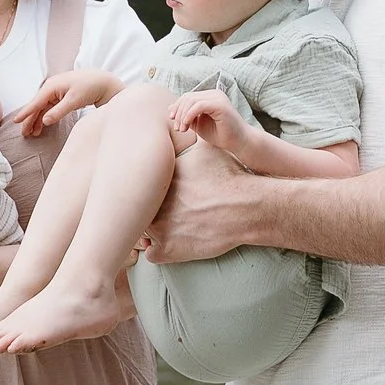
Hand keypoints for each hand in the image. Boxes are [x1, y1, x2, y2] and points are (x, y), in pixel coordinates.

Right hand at [13, 66, 118, 138]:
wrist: (102, 81)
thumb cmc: (89, 87)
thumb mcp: (74, 101)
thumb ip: (58, 111)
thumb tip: (44, 121)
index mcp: (51, 87)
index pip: (36, 102)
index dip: (26, 113)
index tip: (16, 121)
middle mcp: (51, 88)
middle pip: (37, 106)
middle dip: (30, 119)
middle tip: (24, 134)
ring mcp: (56, 92)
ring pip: (43, 108)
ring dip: (38, 120)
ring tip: (33, 134)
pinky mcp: (61, 96)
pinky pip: (49, 108)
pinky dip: (46, 117)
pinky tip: (43, 126)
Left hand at [141, 132, 265, 267]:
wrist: (247, 206)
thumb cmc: (230, 177)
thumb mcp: (206, 150)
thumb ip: (187, 142)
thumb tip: (180, 130)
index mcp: (157, 180)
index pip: (138, 187)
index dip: (148, 192)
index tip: (158, 195)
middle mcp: (153, 203)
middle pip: (137, 209)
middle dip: (148, 211)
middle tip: (165, 212)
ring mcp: (158, 228)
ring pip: (142, 233)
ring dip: (152, 232)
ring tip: (170, 229)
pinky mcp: (167, 249)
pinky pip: (151, 254)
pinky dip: (160, 251)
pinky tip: (173, 244)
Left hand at [168, 89, 252, 165]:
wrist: (239, 143)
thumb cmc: (221, 135)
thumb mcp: (199, 125)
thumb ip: (186, 116)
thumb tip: (170, 109)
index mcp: (210, 96)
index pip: (188, 97)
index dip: (177, 108)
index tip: (172, 121)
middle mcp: (214, 94)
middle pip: (188, 97)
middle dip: (178, 112)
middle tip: (178, 128)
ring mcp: (218, 98)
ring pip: (191, 100)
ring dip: (182, 116)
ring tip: (182, 129)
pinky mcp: (220, 105)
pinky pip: (198, 106)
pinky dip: (189, 115)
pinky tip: (187, 126)